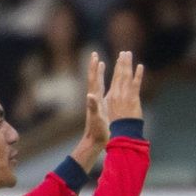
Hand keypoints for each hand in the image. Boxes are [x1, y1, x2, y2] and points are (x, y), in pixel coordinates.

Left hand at [71, 53, 107, 168]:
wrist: (94, 142)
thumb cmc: (97, 131)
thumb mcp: (96, 118)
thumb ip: (93, 107)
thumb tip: (90, 95)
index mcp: (95, 99)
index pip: (95, 80)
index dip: (95, 69)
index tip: (96, 56)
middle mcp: (94, 98)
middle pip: (94, 79)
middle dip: (95, 67)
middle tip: (95, 54)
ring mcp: (96, 103)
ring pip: (98, 84)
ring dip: (99, 73)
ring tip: (101, 63)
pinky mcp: (99, 107)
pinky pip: (102, 91)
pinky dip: (103, 84)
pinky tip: (105, 83)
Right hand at [105, 50, 143, 123]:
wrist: (122, 131)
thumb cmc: (115, 124)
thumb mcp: (110, 112)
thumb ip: (113, 101)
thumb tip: (112, 96)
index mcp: (111, 95)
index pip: (115, 78)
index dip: (117, 68)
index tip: (119, 59)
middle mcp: (117, 93)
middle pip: (120, 74)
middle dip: (122, 62)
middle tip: (125, 52)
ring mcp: (125, 95)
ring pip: (126, 76)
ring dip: (127, 64)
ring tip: (129, 54)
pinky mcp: (133, 98)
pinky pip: (136, 84)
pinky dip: (138, 75)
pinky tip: (141, 66)